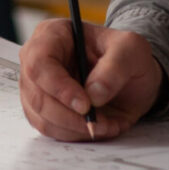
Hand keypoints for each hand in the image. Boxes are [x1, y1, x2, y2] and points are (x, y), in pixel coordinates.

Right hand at [19, 18, 163, 142]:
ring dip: (74, 128)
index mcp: (53, 34)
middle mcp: (37, 60)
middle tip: (97, 122)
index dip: (59, 87)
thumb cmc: (126, 55)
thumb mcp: (131, 50)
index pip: (39, 62)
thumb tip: (93, 94)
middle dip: (69, 115)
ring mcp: (37, 87)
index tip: (85, 105)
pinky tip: (97, 127)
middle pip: (37, 94)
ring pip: (41, 117)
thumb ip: (115, 68)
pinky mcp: (42, 110)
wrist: (131, 77)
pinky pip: (49, 129)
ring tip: (104, 124)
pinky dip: (74, 135)